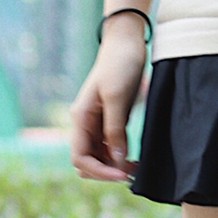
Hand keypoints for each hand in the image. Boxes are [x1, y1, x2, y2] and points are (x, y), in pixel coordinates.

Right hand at [69, 21, 149, 180]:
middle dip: (107, 171)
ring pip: (100, 156)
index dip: (99, 171)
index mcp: (81, 119)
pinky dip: (120, 156)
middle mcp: (85, 124)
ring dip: (115, 166)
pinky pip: (111, 147)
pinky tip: (135, 158)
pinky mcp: (111, 120)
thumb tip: (116, 160)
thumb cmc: (119, 65)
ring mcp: (98, 123)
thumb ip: (114, 130)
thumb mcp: (116, 97)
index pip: (80, 158)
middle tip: (132, 173)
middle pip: (88, 161)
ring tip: (137, 168)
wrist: (127, 43)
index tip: (122, 174)